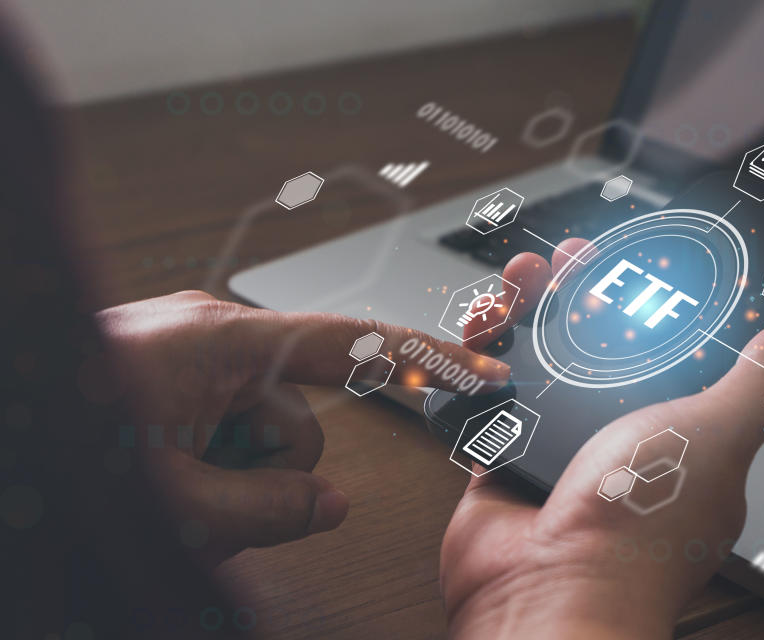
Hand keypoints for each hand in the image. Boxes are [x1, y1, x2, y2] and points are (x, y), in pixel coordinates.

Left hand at [95, 290, 509, 562]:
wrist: (0, 416)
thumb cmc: (57, 444)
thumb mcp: (178, 502)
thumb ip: (273, 506)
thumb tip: (328, 503)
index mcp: (226, 342)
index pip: (354, 344)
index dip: (423, 361)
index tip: (478, 370)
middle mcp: (213, 335)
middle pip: (298, 419)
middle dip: (268, 473)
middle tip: (211, 506)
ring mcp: (187, 353)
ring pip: (258, 433)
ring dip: (228, 475)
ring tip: (164, 490)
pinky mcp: (168, 372)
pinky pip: (221, 424)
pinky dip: (204, 462)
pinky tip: (154, 474)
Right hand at [440, 243, 763, 638]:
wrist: (552, 587)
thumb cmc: (638, 527)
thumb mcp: (713, 434)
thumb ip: (754, 383)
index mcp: (676, 436)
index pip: (658, 349)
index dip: (638, 300)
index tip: (622, 266)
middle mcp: (617, 443)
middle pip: (589, 348)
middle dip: (571, 296)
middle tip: (559, 263)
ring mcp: (559, 452)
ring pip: (537, 366)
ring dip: (524, 317)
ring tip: (516, 281)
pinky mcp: (507, 460)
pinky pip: (490, 399)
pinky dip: (479, 365)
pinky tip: (480, 333)